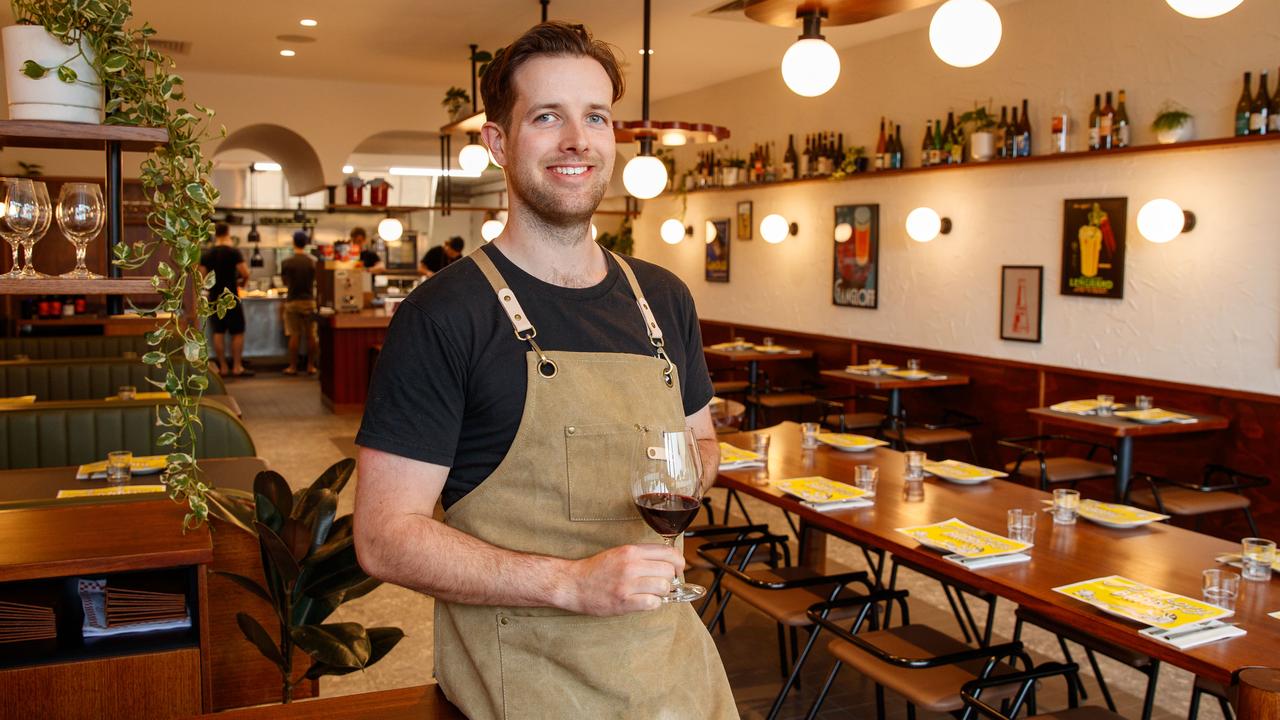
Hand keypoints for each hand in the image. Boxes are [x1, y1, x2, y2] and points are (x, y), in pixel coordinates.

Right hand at [561, 543, 684, 615]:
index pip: (669, 552)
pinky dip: (653, 604)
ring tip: (651, 593)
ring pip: (664, 587)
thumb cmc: (597, 569)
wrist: (573, 584)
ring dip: (662, 592)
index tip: (677, 568)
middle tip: (662, 583)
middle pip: (669, 570)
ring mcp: (627, 584)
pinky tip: (644, 601)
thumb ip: (643, 555)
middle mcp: (631, 565)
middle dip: (670, 579)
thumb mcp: (620, 553)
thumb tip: (669, 561)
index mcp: (631, 551)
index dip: (679, 562)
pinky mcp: (624, 602)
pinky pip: (652, 603)